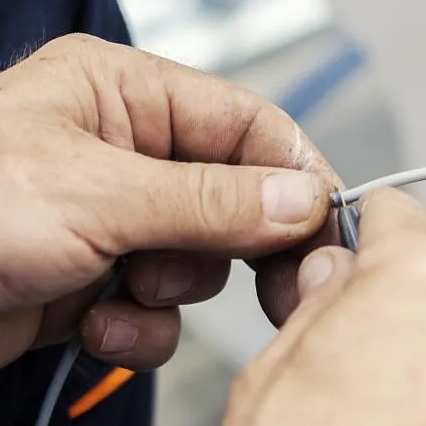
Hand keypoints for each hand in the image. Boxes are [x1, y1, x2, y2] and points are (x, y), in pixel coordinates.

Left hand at [0, 34, 339, 370]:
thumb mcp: (96, 195)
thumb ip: (211, 200)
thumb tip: (306, 201)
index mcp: (126, 97)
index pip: (249, 125)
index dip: (297, 175)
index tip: (329, 230)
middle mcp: (127, 153)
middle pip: (238, 198)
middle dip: (248, 248)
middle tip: (287, 293)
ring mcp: (112, 222)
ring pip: (203, 263)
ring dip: (176, 291)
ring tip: (125, 290)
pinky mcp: (97, 282)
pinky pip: (160, 309)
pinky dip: (141, 328)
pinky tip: (96, 328)